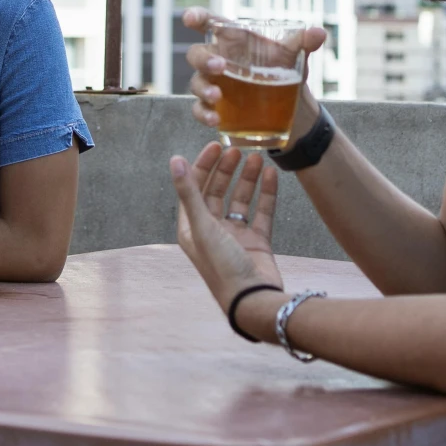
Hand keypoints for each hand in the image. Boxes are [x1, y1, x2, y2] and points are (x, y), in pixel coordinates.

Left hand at [169, 141, 282, 319]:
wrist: (253, 299)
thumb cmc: (222, 266)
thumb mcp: (202, 227)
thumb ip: (189, 193)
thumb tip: (175, 160)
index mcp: (192, 228)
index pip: (194, 189)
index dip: (203, 166)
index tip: (216, 146)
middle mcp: (212, 230)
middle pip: (217, 192)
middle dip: (226, 170)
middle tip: (237, 149)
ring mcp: (236, 236)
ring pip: (241, 200)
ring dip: (247, 179)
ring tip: (257, 158)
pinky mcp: (257, 241)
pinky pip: (262, 212)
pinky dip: (266, 194)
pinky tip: (271, 175)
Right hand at [179, 7, 327, 143]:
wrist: (291, 109)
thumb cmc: (285, 72)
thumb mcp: (295, 56)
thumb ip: (303, 43)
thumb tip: (319, 33)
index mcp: (234, 41)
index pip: (209, 23)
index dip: (196, 17)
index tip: (190, 18)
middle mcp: (218, 60)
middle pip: (197, 54)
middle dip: (204, 59)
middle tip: (220, 66)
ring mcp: (213, 84)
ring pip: (195, 83)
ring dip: (203, 89)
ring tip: (217, 97)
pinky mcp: (215, 108)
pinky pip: (200, 110)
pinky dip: (204, 114)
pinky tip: (216, 120)